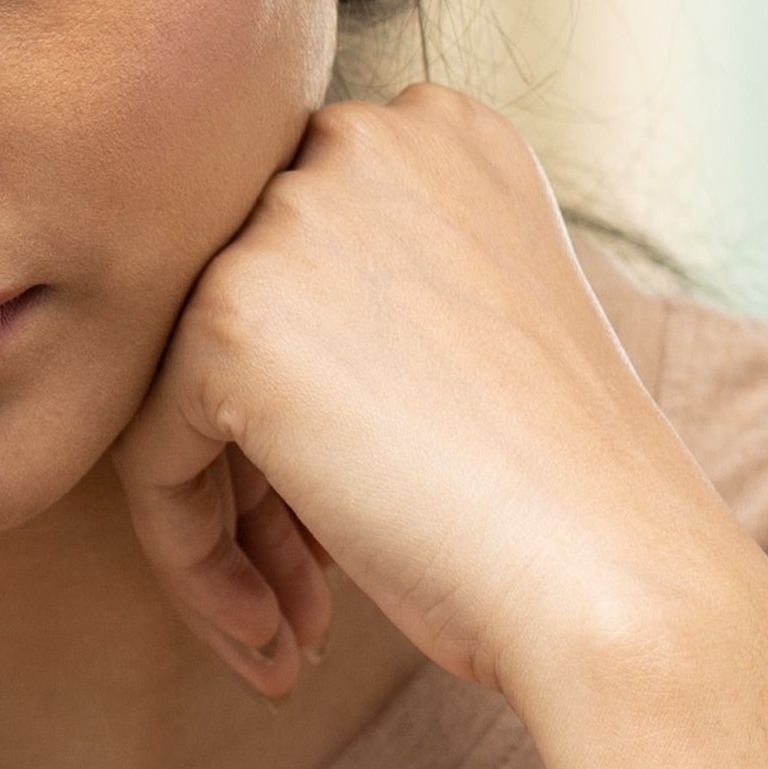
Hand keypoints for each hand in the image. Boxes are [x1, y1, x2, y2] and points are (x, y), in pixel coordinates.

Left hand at [110, 87, 767, 707]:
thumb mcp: (481, 331)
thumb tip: (244, 356)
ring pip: (183, 391)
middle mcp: (365, 140)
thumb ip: (370, 296)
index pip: (302, 261)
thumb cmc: (568, 492)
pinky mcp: (227, 314)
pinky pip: (152, 454)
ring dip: (227, 525)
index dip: (314, 398)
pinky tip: (263, 635)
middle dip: (259, 469)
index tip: (346, 508)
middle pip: (235, 317)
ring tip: (280, 627)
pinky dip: (190, 557)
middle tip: (303, 585)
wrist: (615, 577)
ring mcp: (291, 215)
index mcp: (440, 133)